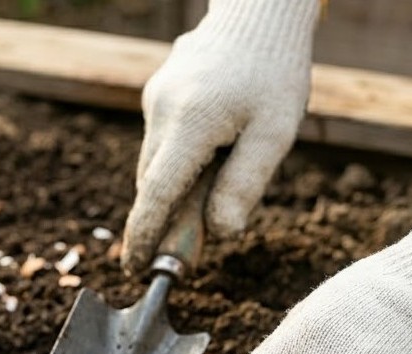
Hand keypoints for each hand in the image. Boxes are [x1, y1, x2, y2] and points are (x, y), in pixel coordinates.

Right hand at [121, 0, 318, 274]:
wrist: (258, 13)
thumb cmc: (275, 72)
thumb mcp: (275, 133)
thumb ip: (245, 184)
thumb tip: (220, 233)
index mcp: (191, 123)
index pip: (157, 194)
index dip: (145, 236)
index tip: (136, 269)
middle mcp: (162, 111)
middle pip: (154, 184)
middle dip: (165, 220)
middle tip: (187, 252)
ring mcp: (155, 100)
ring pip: (156, 164)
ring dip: (175, 189)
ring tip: (214, 188)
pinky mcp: (157, 93)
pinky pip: (162, 141)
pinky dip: (178, 162)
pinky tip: (213, 151)